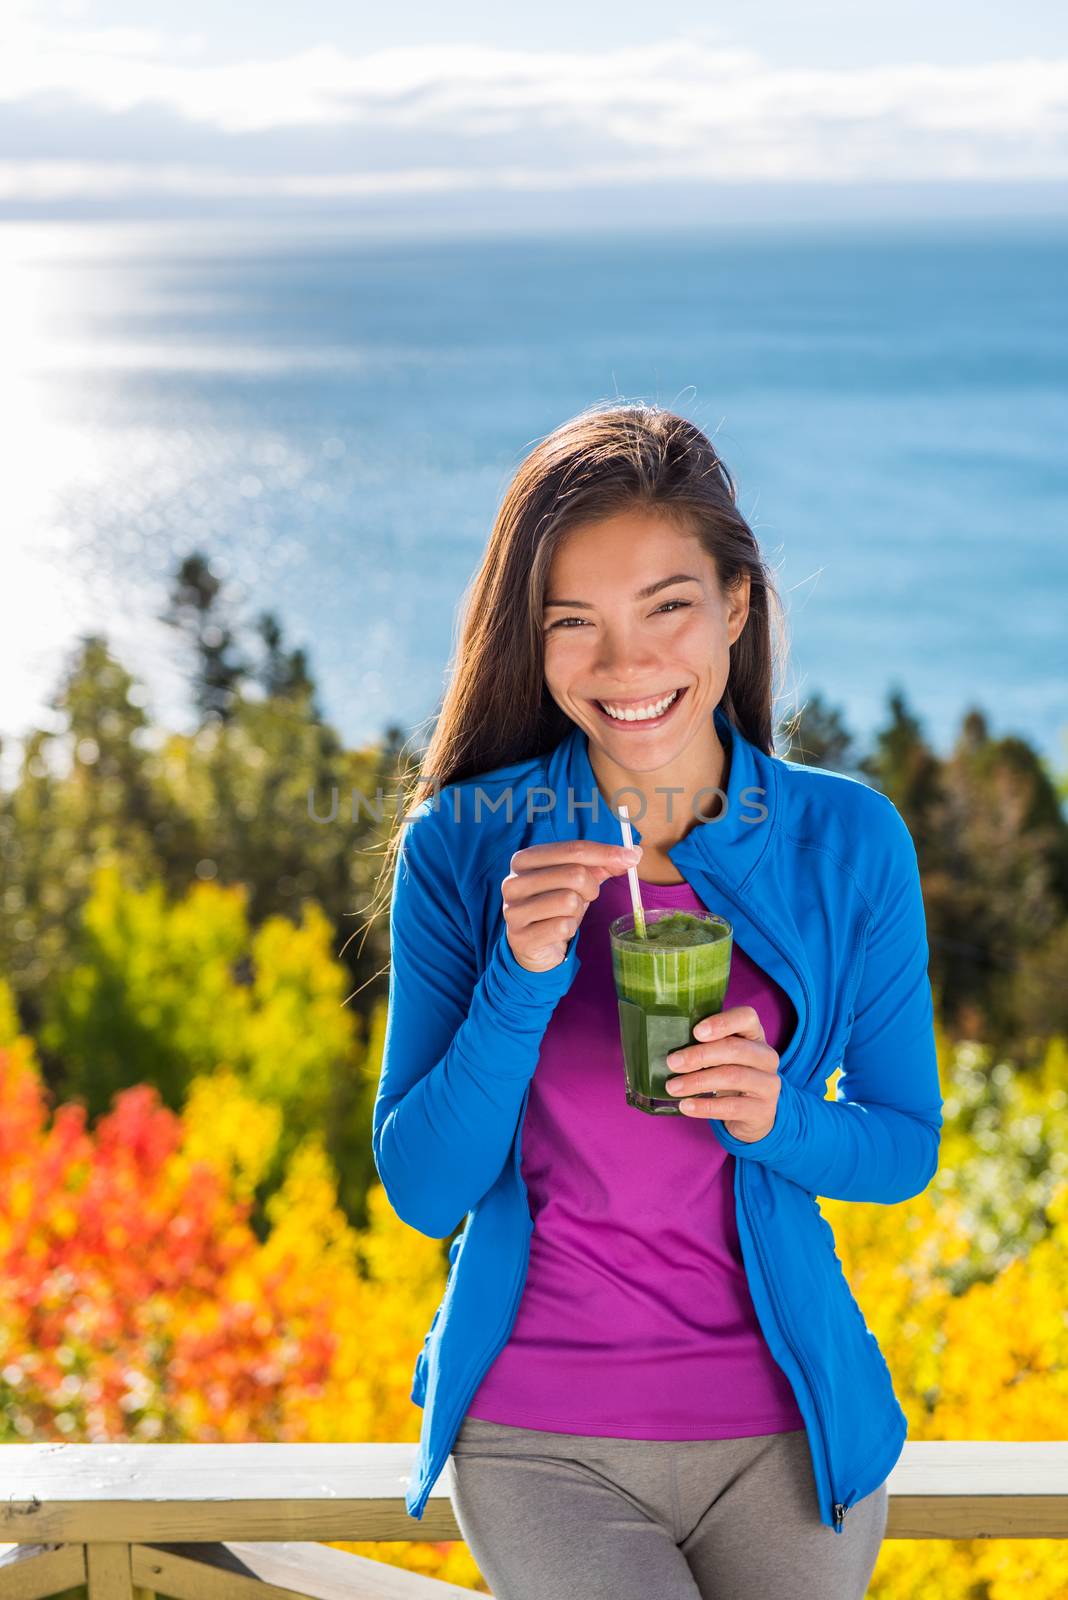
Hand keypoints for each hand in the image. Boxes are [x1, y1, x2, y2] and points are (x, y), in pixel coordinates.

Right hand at [502, 839, 642, 973]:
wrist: (533, 946)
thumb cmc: (556, 907)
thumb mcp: (577, 882)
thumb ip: (602, 865)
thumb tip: (633, 853)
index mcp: (525, 859)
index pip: (573, 849)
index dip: (606, 853)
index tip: (632, 857)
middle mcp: (513, 881)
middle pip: (574, 874)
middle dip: (591, 888)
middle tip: (586, 897)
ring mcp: (513, 910)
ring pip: (569, 901)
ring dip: (579, 910)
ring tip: (568, 914)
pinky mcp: (519, 937)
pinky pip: (562, 927)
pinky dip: (570, 929)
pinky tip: (560, 930)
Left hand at [663, 1005, 780, 1141]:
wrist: (753, 1114)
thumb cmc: (730, 1074)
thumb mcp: (723, 1056)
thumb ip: (705, 1045)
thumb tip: (667, 1043)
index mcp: (755, 1035)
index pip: (746, 1017)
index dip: (722, 1022)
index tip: (696, 1032)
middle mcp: (767, 1057)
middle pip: (735, 1049)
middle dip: (700, 1055)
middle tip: (672, 1063)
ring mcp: (769, 1084)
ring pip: (733, 1077)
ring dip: (698, 1081)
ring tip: (673, 1087)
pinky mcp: (763, 1110)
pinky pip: (731, 1107)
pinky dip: (705, 1106)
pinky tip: (686, 1105)